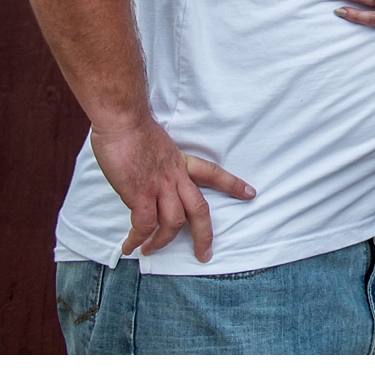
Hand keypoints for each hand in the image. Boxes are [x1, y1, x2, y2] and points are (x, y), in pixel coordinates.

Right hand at [89, 116, 254, 262]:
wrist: (123, 120)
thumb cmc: (134, 129)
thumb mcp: (159, 145)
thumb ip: (162, 163)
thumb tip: (153, 175)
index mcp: (181, 162)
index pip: (213, 173)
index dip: (232, 185)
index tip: (251, 194)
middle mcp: (175, 176)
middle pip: (199, 210)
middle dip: (204, 235)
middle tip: (204, 254)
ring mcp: (159, 186)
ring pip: (173, 223)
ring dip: (162, 242)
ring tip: (151, 250)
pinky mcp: (140, 194)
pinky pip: (144, 225)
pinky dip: (138, 239)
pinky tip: (131, 246)